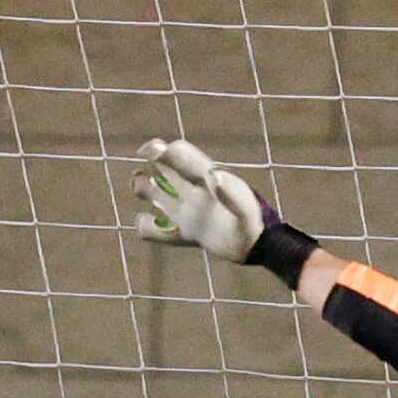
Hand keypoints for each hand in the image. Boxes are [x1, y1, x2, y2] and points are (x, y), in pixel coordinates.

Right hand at [133, 138, 265, 260]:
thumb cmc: (253, 223)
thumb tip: (214, 175)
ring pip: (157, 194)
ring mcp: (188, 213)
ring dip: (142, 188)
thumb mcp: (244, 209)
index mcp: (206, 181)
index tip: (150, 151)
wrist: (258, 247)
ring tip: (140, 189)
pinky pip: (159, 232)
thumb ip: (230, 194)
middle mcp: (194, 193)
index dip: (165, 150)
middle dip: (152, 159)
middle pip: (166, 169)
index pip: (182, 156)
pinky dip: (147, 228)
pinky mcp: (186, 235)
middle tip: (141, 165)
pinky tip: (143, 225)